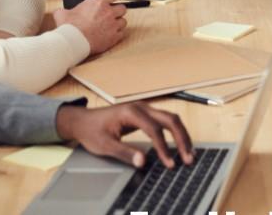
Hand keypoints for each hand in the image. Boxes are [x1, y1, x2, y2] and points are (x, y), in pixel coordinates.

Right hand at [53, 0, 127, 53]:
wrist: (74, 42)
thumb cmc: (70, 28)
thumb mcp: (62, 14)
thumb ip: (64, 10)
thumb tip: (59, 12)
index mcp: (98, 2)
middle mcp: (108, 12)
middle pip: (122, 7)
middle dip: (117, 11)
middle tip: (109, 14)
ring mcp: (113, 25)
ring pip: (123, 21)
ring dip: (118, 22)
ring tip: (110, 25)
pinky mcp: (114, 37)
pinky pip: (122, 33)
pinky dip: (117, 34)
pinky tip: (110, 34)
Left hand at [56, 103, 194, 168]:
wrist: (83, 121)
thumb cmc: (92, 131)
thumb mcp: (105, 145)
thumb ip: (124, 152)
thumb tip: (142, 161)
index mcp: (131, 112)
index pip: (154, 129)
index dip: (163, 148)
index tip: (169, 163)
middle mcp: (141, 107)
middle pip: (170, 120)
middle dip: (181, 139)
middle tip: (188, 158)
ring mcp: (144, 109)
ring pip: (170, 119)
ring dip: (181, 135)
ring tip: (189, 153)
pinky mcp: (145, 115)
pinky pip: (165, 122)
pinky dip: (175, 133)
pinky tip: (179, 145)